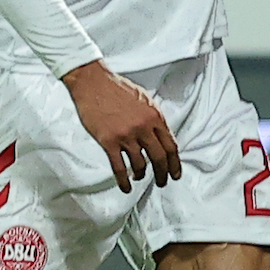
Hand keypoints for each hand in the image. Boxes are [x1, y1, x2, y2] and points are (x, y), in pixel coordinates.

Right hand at [63, 61, 181, 191]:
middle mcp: (144, 127)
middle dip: (163, 173)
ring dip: (142, 175)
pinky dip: (124, 180)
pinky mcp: (108, 141)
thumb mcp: (145, 100)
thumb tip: (160, 135)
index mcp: (155, 116)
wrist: (94, 83)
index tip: (175, 173)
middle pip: (160, 157)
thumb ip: (153, 118)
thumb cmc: (118, 89)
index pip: (171, 145)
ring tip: (140, 178)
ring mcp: (126, 135)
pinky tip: (126, 186)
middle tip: (163, 182)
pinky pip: (119, 167)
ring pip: (140, 164)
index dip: (175, 163)